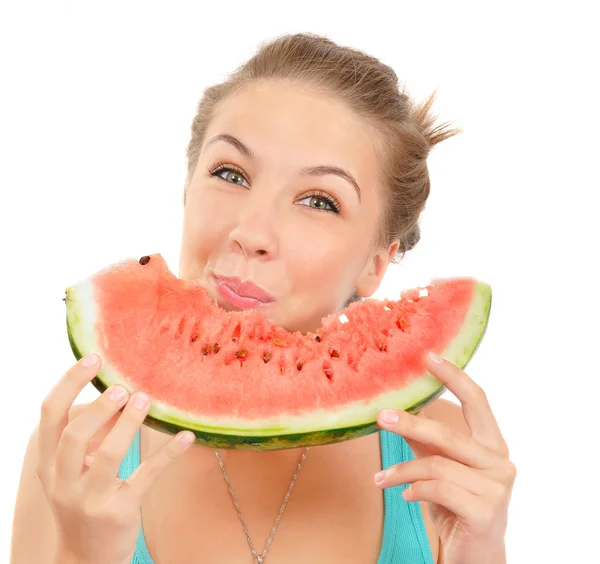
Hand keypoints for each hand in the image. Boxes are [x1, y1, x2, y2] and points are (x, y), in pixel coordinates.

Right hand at [36, 354, 195, 563]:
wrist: (86, 559)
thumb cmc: (84, 500)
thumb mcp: (76, 469)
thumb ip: (93, 433)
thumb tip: (122, 394)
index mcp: (48, 463)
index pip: (49, 415)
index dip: (69, 383)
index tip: (93, 358)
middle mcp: (62, 481)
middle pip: (73, 436)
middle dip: (99, 407)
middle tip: (123, 387)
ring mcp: (89, 499)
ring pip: (107, 455)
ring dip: (128, 423)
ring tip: (145, 400)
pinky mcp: (119, 511)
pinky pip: (145, 477)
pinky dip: (168, 454)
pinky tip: (186, 436)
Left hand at [374, 353, 515, 563]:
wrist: (475, 557)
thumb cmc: (456, 506)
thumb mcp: (438, 467)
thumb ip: (424, 439)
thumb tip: (394, 407)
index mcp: (492, 445)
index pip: (477, 400)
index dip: (453, 375)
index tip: (427, 355)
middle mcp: (500, 462)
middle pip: (450, 434)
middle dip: (411, 423)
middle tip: (381, 416)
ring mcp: (497, 488)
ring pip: (438, 465)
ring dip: (402, 471)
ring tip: (381, 480)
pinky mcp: (486, 512)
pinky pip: (438, 490)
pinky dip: (414, 489)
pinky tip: (404, 495)